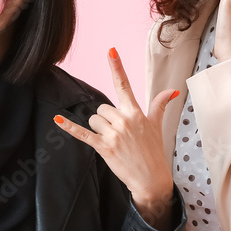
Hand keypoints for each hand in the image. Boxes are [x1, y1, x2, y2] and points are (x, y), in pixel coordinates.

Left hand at [53, 48, 178, 229]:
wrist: (152, 180)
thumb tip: (173, 90)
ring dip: (99, 128)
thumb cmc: (154, 152)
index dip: (117, 67)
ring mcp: (113, 134)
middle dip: (106, 119)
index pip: (124, 85)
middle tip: (119, 135)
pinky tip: (57, 120)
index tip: (110, 50)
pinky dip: (69, 127)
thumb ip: (160, 105)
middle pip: (102, 108)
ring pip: (94, 120)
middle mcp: (124, 120)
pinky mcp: (103, 147)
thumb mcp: (157, 126)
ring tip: (113, 142)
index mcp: (136, 112)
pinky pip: (82, 133)